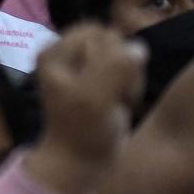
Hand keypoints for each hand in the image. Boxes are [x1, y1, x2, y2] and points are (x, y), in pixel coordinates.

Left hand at [28, 25, 144, 193]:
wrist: (85, 160)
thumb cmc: (82, 130)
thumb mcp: (94, 97)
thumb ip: (115, 68)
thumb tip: (138, 46)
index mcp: (55, 52)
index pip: (97, 33)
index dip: (107, 57)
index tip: (98, 85)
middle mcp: (69, 53)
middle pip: (116, 41)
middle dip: (121, 70)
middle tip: (109, 98)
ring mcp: (89, 65)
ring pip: (129, 56)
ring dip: (129, 81)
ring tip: (115, 102)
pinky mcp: (106, 78)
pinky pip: (134, 71)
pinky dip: (133, 88)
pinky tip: (121, 104)